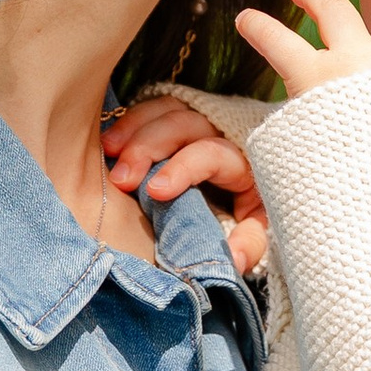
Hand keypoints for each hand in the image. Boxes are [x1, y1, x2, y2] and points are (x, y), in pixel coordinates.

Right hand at [104, 97, 269, 277]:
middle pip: (183, 123)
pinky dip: (131, 120)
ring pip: (166, 109)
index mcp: (245, 157)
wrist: (262, 176)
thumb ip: (251, 241)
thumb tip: (235, 262)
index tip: (155, 191)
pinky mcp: (183, 113)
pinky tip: (111, 140)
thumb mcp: (262, 224)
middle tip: (120, 178)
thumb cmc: (257, 205)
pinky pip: (156, 108)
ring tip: (107, 150)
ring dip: (134, 126)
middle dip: (148, 147)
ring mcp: (201, 116)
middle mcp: (223, 129)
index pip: (211, 153)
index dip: (182, 169)